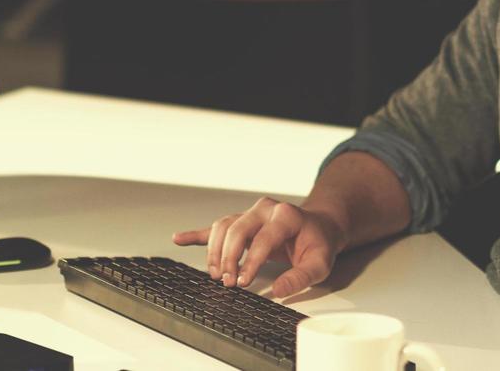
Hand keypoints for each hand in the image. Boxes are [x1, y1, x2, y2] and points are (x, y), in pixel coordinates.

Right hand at [172, 196, 343, 296]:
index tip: (244, 282)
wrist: (318, 227)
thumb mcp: (320, 263)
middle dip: (229, 257)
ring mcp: (251, 213)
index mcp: (286, 215)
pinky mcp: (241, 221)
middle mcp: (265, 209)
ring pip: (223, 227)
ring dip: (215, 252)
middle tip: (228, 282)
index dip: (251, 261)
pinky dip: (196, 234)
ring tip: (217, 274)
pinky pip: (215, 226)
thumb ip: (301, 277)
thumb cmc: (318, 244)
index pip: (263, 238)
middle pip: (237, 229)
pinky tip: (179, 238)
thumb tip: (278, 290)